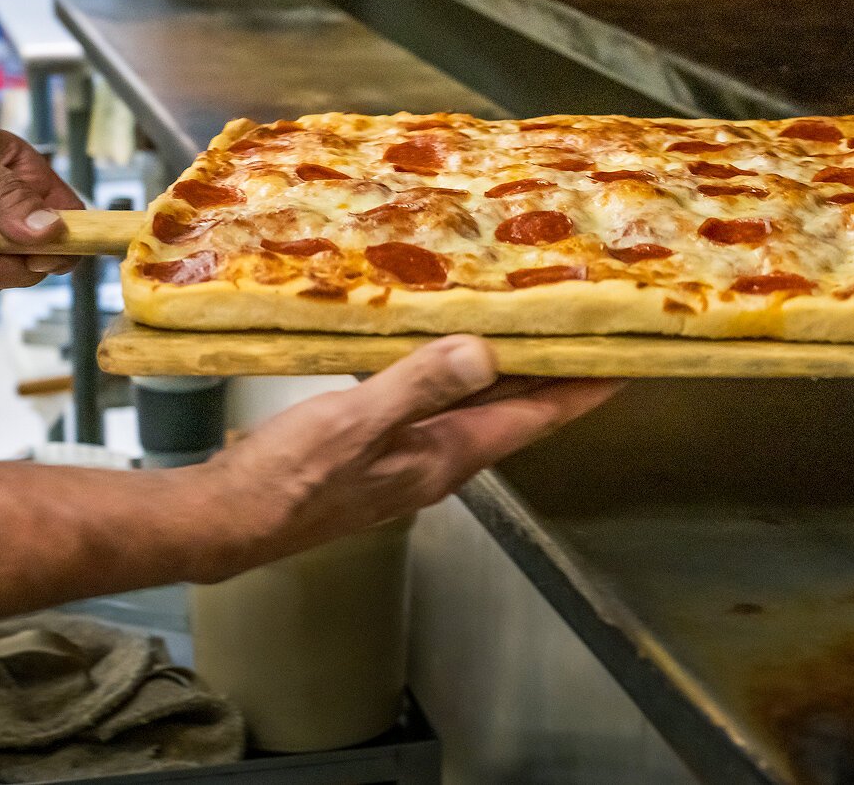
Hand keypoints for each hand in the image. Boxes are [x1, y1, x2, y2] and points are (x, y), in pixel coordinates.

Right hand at [199, 335, 624, 572]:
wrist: (228, 522)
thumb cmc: (288, 479)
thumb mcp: (355, 423)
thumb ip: (419, 385)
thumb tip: (486, 352)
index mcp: (447, 455)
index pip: (535, 417)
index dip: (582, 389)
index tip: (625, 360)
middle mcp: (439, 460)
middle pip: (514, 412)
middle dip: (554, 375)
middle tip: (588, 330)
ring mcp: (408, 459)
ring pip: (475, 408)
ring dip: (507, 373)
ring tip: (530, 330)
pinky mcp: (377, 451)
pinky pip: (435, 405)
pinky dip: (453, 375)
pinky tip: (442, 353)